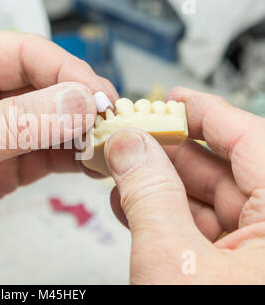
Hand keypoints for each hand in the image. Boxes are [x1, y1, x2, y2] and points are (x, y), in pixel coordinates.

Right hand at [105, 88, 264, 283]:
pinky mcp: (232, 273)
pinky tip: (131, 204)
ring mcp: (255, 256)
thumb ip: (150, 194)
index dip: (207, 113)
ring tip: (120, 170)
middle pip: (223, 172)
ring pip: (206, 202)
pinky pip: (199, 231)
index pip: (252, 141)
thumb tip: (129, 146)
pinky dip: (163, 218)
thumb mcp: (173, 258)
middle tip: (131, 137)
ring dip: (157, 186)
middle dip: (169, 153)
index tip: (171, 99)